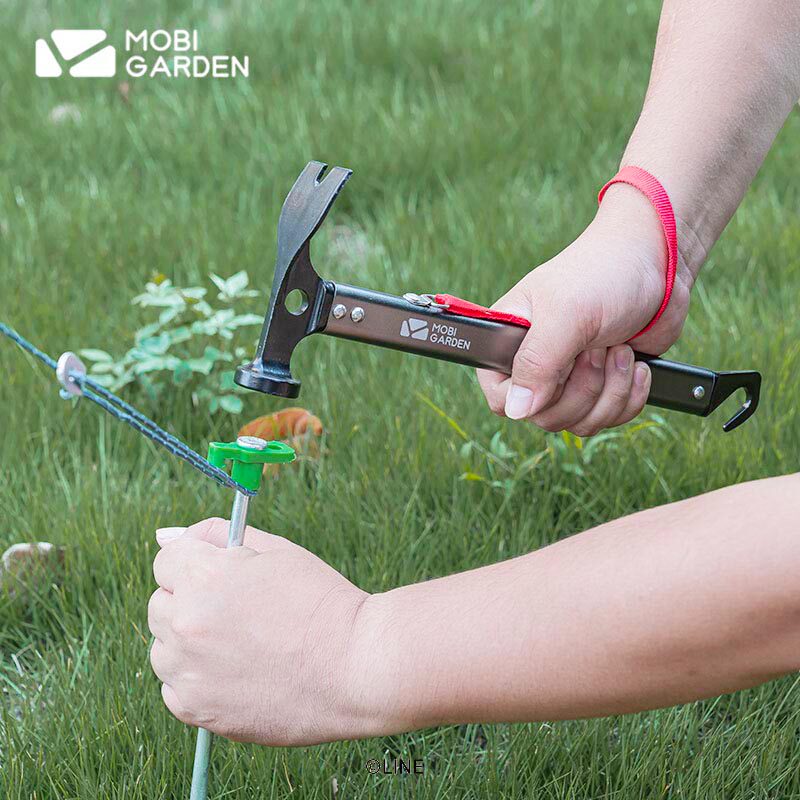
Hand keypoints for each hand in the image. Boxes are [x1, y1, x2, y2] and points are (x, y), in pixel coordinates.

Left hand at [147, 519, 376, 745]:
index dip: (196, 562)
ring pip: (163, 649)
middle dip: (190, 600)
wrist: (356, 667)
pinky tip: (238, 672)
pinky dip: (197, 680)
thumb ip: (218, 536)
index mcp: (203, 576)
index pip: (166, 559)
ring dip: (189, 642)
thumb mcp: (276, 550)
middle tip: (239, 610)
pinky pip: (174, 688)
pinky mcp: (197, 710)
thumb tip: (165, 535)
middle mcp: (185, 623)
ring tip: (241, 644)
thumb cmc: (321, 602)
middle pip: (159, 603)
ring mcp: (188, 671)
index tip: (222, 573)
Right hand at [478, 186, 694, 435]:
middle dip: (583, 389)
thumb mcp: (565, 315)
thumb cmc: (604, 273)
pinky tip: (635, 364)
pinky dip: (629, 397)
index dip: (530, 397)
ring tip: (619, 349)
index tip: (559, 369)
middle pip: (545, 416)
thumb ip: (536, 364)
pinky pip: (607, 419)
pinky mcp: (602, 385)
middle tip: (597, 348)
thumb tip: (516, 410)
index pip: (501, 397)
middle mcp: (535, 364)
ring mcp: (569, 377)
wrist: (659, 264)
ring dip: (610, 391)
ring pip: (578, 422)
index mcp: (509, 341)